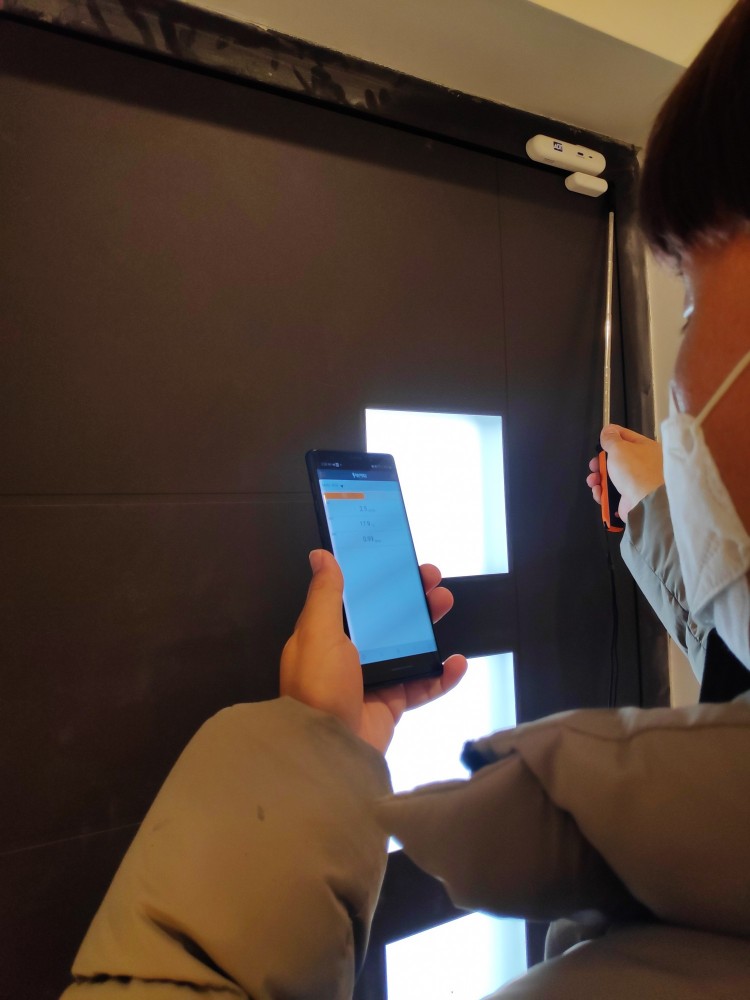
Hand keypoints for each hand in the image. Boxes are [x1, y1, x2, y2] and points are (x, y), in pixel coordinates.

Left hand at [280, 550, 467, 753]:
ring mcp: (372, 680)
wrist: (327, 751)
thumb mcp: (317, 633)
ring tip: (445, 603)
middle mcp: (349, 654)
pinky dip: (442, 676)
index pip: (355, 599)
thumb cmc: (318, 686)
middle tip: (432, 578)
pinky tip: (457, 663)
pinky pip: (422, 686)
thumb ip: (325, 594)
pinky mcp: (391, 705)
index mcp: (327, 634)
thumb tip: (321, 555)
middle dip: (410, 596)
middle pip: (386, 618)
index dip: (377, 578)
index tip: (398, 559)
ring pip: (408, 647)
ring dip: (429, 626)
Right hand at [586, 424, 663, 521]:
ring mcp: (636, 482)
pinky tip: (599, 492)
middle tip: (595, 465)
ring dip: (598, 479)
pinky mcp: (629, 497)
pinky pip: (611, 492)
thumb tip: (607, 431)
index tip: (600, 442)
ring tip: (593, 481)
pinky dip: (602, 493)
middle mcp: (642, 464)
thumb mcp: (619, 448)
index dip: (610, 438)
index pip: (624, 436)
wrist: (646, 502)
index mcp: (645, 448)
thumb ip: (610, 438)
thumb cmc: (636, 472)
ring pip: (611, 477)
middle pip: (615, 459)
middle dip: (600, 463)